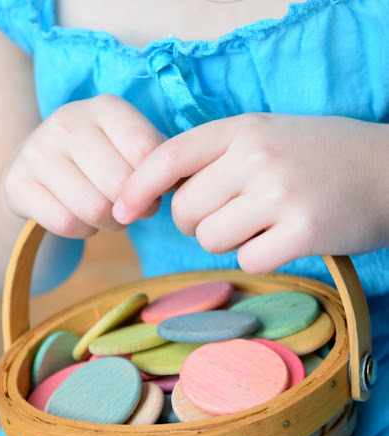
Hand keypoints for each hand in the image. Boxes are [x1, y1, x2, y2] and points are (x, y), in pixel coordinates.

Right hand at [4, 94, 164, 236]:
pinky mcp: (17, 183)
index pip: (147, 151)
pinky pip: (66, 223)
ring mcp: (38, 150)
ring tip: (104, 214)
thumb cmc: (100, 166)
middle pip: (121, 185)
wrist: (37, 175)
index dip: (155, 184)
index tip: (150, 191)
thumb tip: (173, 184)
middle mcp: (68, 120)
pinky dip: (81, 231)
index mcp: (106, 107)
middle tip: (126, 209)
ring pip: (94, 208)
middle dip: (131, 209)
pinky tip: (78, 218)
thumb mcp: (130, 152)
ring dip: (107, 223)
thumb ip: (157, 163)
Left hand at [113, 114, 388, 272]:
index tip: (121, 210)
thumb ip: (215, 156)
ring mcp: (280, 193)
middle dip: (199, 223)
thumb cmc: (318, 156)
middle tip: (232, 214)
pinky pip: (247, 260)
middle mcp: (256, 156)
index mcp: (242, 129)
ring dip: (229, 241)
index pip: (168, 157)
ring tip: (262, 224)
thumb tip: (160, 193)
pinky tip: (282, 240)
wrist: (386, 170)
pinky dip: (258, 257)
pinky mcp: (302, 231)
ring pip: (212, 240)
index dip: (137, 187)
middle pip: (186, 212)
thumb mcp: (265, 135)